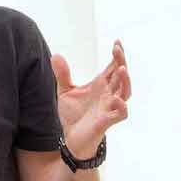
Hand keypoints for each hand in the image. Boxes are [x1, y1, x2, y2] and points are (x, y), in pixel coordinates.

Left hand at [53, 41, 129, 160]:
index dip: (117, 55)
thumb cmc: (73, 115)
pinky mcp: (107, 121)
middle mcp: (109, 94)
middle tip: (117, 49)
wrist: (71, 138)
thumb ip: (62, 74)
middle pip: (121, 76)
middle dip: (121, 61)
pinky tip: (117, 100)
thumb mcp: (65, 91)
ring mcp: (110, 107)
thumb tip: (55, 55)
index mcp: (102, 85)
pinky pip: (120, 114)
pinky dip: (121, 107)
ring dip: (125, 81)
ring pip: (125, 93)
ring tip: (122, 69)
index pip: (114, 67)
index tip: (116, 42)